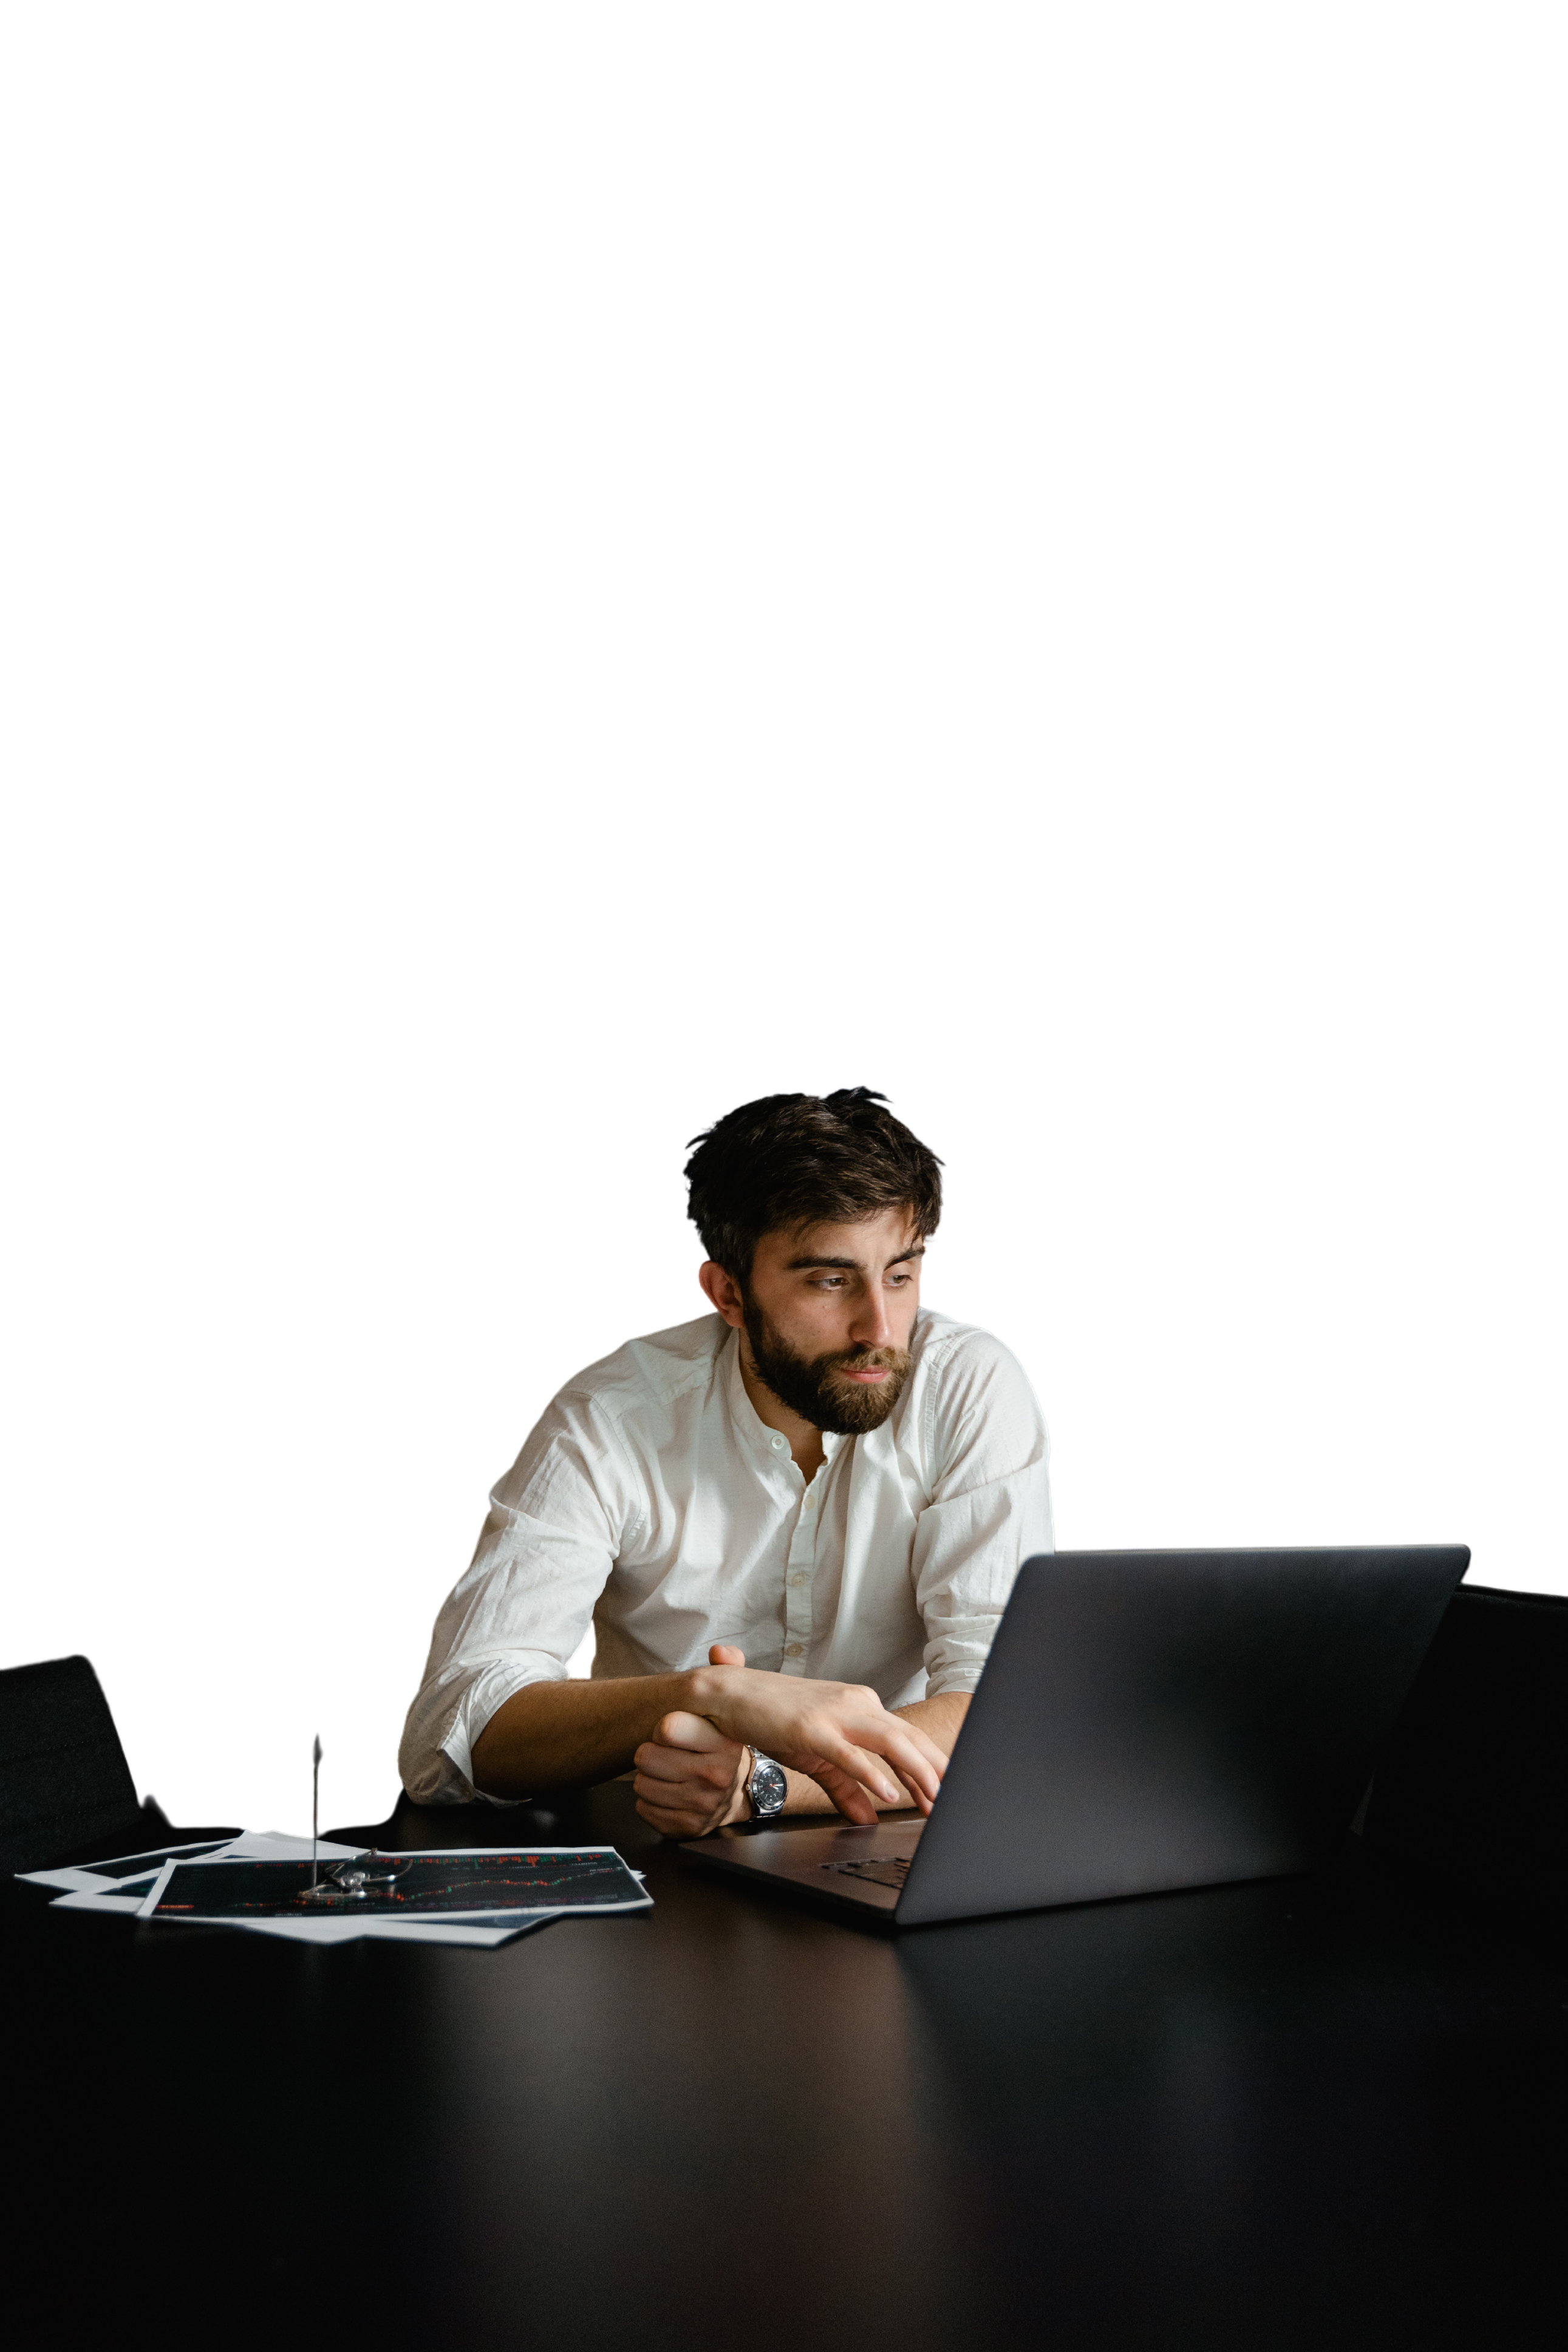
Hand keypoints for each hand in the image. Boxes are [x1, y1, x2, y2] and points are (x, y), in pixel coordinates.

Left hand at [631, 1644, 750, 1836]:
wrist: (745, 1790)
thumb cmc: (724, 1746)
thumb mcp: (732, 1708)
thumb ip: (727, 1672)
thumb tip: (722, 1651)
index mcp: (724, 1742)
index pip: (668, 1728)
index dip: (662, 1727)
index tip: (672, 1729)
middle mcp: (716, 1775)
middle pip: (645, 1757)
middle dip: (649, 1753)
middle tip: (666, 1753)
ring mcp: (704, 1804)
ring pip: (642, 1785)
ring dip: (648, 1778)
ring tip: (668, 1773)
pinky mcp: (690, 1827)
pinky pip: (644, 1810)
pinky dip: (650, 1802)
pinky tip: (669, 1793)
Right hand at [680, 1646, 946, 1827]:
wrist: (730, 1695)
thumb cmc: (773, 1718)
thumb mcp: (818, 1757)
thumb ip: (847, 1787)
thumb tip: (869, 1816)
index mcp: (861, 1707)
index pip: (908, 1739)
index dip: (932, 1768)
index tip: (948, 1795)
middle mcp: (856, 1704)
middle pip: (909, 1739)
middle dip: (936, 1773)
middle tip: (954, 1803)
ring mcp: (835, 1713)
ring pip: (890, 1740)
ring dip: (917, 1772)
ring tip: (933, 1799)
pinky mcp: (812, 1726)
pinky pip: (849, 1752)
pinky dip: (872, 1773)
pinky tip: (888, 1792)